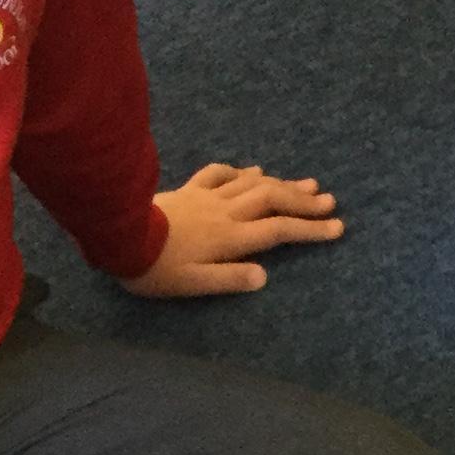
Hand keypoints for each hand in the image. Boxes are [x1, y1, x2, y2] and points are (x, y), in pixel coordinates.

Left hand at [121, 163, 344, 297]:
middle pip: (272, 200)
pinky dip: (241, 172)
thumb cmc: (154, 268)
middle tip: (330, 201)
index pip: (279, 231)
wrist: (116, 234)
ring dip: (282, 183)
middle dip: (304, 201)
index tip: (337, 228)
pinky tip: (252, 171)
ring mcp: (207, 197)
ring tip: (308, 183)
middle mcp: (225, 212)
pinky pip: (220, 175)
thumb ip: (230, 279)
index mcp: (230, 238)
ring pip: (253, 184)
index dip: (310, 230)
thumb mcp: (193, 284)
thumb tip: (265, 275)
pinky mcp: (189, 189)